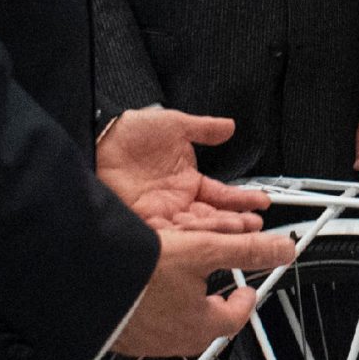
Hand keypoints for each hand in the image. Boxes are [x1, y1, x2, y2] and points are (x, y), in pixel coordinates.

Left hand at [96, 107, 268, 230]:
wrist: (96, 140)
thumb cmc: (128, 132)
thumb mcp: (174, 124)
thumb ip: (203, 128)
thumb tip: (228, 126)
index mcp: (186, 181)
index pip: (222, 195)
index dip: (243, 199)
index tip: (262, 201)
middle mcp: (176, 202)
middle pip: (214, 217)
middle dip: (238, 221)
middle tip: (258, 225)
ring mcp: (162, 214)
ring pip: (198, 228)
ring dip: (221, 230)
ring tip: (243, 230)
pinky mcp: (146, 224)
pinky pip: (174, 234)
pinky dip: (193, 235)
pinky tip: (209, 235)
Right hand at [109, 223, 296, 358]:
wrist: (83, 282)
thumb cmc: (140, 273)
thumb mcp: (203, 251)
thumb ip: (246, 251)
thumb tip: (283, 250)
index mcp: (200, 325)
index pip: (235, 319)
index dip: (246, 301)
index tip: (248, 291)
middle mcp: (174, 341)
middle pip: (207, 329)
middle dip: (216, 309)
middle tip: (218, 293)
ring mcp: (144, 341)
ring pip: (176, 329)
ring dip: (185, 310)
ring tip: (183, 291)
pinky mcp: (118, 336)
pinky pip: (145, 326)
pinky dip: (153, 311)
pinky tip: (143, 294)